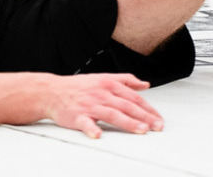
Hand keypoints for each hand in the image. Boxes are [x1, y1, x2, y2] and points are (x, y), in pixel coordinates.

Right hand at [45, 73, 162, 138]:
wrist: (53, 91)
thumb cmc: (80, 86)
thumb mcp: (104, 78)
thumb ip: (126, 80)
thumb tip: (144, 84)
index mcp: (109, 84)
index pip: (134, 97)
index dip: (148, 108)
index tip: (159, 118)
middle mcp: (102, 93)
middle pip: (127, 106)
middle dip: (144, 117)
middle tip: (157, 127)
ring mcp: (90, 105)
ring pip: (112, 113)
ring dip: (128, 122)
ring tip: (141, 130)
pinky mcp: (77, 115)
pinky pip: (86, 123)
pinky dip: (92, 129)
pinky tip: (98, 134)